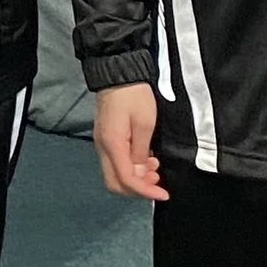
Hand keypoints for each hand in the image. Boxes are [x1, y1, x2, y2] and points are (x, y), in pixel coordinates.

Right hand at [93, 82, 165, 200]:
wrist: (118, 73)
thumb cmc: (134, 96)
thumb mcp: (145, 123)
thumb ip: (141, 152)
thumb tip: (140, 173)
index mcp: (112, 145)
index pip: (126, 180)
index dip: (145, 191)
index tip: (164, 194)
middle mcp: (102, 148)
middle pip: (114, 183)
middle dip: (137, 189)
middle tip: (157, 182)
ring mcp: (102, 143)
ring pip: (114, 174)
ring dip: (135, 178)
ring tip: (155, 168)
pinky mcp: (105, 137)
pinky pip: (115, 162)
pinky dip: (131, 168)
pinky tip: (145, 159)